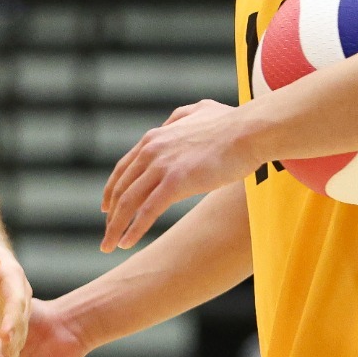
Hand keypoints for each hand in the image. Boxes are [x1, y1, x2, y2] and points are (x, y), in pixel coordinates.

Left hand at [0, 236, 30, 356]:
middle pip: (18, 326)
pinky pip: (6, 345)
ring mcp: (16, 314)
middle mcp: (19, 299)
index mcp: (12, 278)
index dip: (13, 318)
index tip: (7, 335)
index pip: (15, 299)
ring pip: (14, 340)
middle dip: (10, 348)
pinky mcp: (8, 325)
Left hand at [100, 100, 256, 251]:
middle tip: (107, 234)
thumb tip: (171, 123)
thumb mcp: (199, 110)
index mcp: (154, 138)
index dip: (112, 190)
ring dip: (116, 227)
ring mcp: (162, 166)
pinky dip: (134, 229)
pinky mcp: (176, 182)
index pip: (123, 169)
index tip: (106, 208)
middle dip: (111, 215)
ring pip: (129, 202)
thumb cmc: (232, 123)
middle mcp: (151, 151)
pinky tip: (127, 244)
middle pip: (121, 188)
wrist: (250, 130)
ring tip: (109, 246)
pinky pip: (147, 211)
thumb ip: (180, 117)